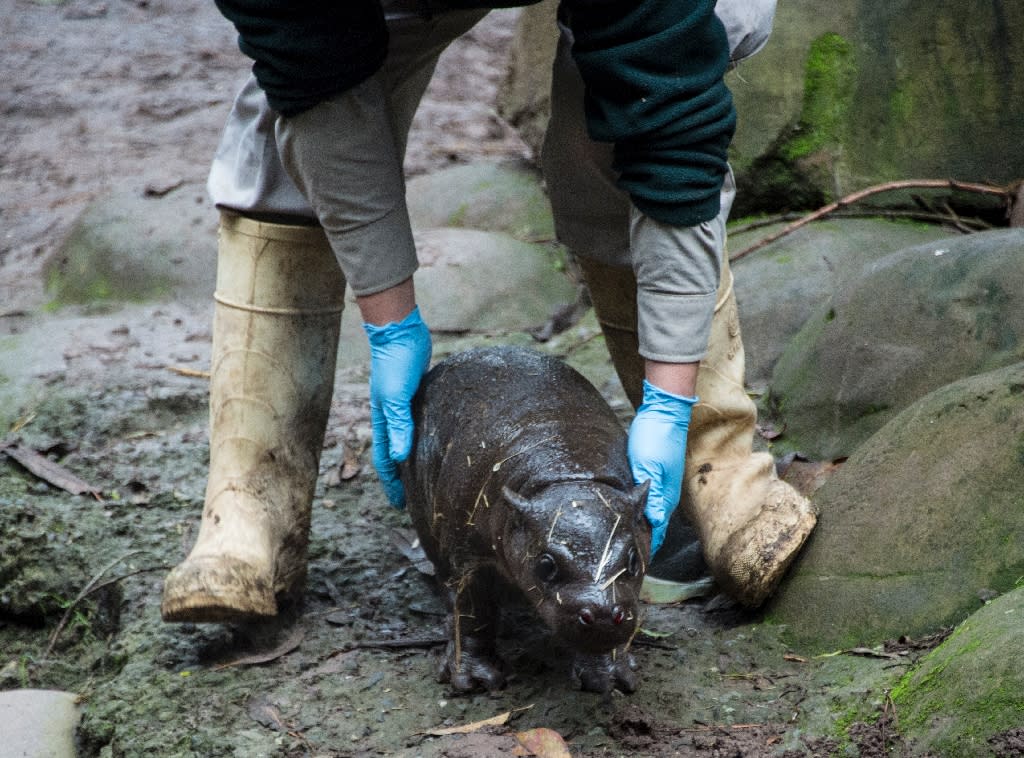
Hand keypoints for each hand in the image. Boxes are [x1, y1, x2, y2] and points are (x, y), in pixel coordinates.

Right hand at [363, 306, 431, 507]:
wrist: (400, 331)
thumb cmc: (395, 363)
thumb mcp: (396, 397)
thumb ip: (399, 425)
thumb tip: (401, 458)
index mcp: (383, 420)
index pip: (385, 460)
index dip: (392, 484)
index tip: (400, 505)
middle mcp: (392, 416)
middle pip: (397, 453)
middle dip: (404, 476)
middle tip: (418, 496)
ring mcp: (406, 405)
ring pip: (410, 438)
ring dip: (417, 456)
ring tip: (430, 474)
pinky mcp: (419, 393)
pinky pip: (423, 421)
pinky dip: (427, 435)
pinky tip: (441, 440)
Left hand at [628, 380, 696, 555]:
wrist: (664, 412)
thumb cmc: (656, 438)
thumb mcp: (649, 466)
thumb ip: (652, 496)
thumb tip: (653, 523)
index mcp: (664, 498)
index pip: (654, 533)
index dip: (643, 551)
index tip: (630, 567)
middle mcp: (664, 495)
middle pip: (652, 528)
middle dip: (638, 544)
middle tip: (620, 560)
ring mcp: (660, 486)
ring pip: (648, 515)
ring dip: (636, 528)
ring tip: (620, 544)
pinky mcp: (653, 475)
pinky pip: (644, 501)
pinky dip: (636, 512)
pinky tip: (625, 515)